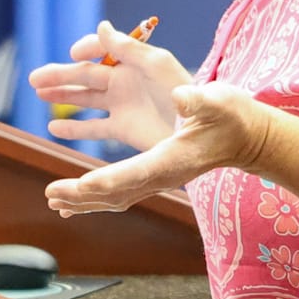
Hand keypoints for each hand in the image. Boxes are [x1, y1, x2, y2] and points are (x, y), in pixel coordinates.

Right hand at [26, 20, 192, 153]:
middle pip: (85, 75)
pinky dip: (74, 128)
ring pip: (84, 98)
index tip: (74, 55)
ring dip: (61, 95)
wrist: (202, 127)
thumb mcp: (158, 65)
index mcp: (133, 61)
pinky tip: (53, 126)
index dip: (86, 48)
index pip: (103, 48)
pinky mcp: (123, 130)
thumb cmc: (185, 91)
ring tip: (38, 93)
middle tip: (33, 78)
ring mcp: (122, 105)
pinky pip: (93, 128)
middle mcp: (124, 81)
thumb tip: (102, 27)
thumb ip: (130, 48)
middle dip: (60, 74)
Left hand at [44, 82, 273, 215]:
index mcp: (175, 158)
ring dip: (82, 199)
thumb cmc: (234, 118)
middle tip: (52, 194)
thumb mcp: (220, 102)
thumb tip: (181, 96)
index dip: (111, 179)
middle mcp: (163, 175)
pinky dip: (93, 195)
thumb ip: (200, 99)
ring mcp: (156, 178)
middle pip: (118, 191)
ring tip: (53, 200)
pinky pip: (117, 189)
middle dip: (83, 194)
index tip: (84, 185)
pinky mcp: (152, 173)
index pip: (139, 172)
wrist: (246, 139)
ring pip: (114, 195)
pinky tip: (72, 202)